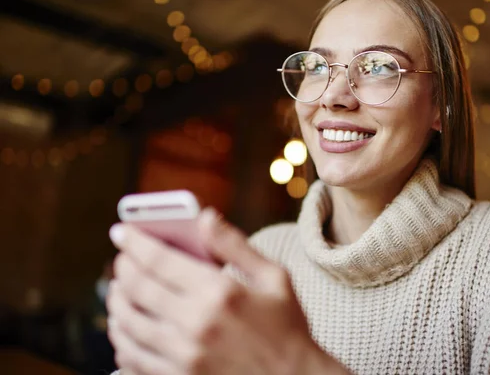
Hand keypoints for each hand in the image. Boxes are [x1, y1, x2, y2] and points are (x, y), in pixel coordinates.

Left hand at [107, 208, 348, 374]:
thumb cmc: (286, 327)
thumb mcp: (273, 278)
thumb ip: (235, 245)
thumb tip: (204, 217)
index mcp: (220, 293)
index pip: (160, 260)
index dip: (134, 242)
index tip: (121, 231)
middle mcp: (196, 324)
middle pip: (138, 289)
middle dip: (122, 268)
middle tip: (121, 259)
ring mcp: (184, 356)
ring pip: (128, 325)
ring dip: (116, 303)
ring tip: (117, 290)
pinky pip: (133, 359)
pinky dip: (121, 340)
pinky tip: (124, 329)